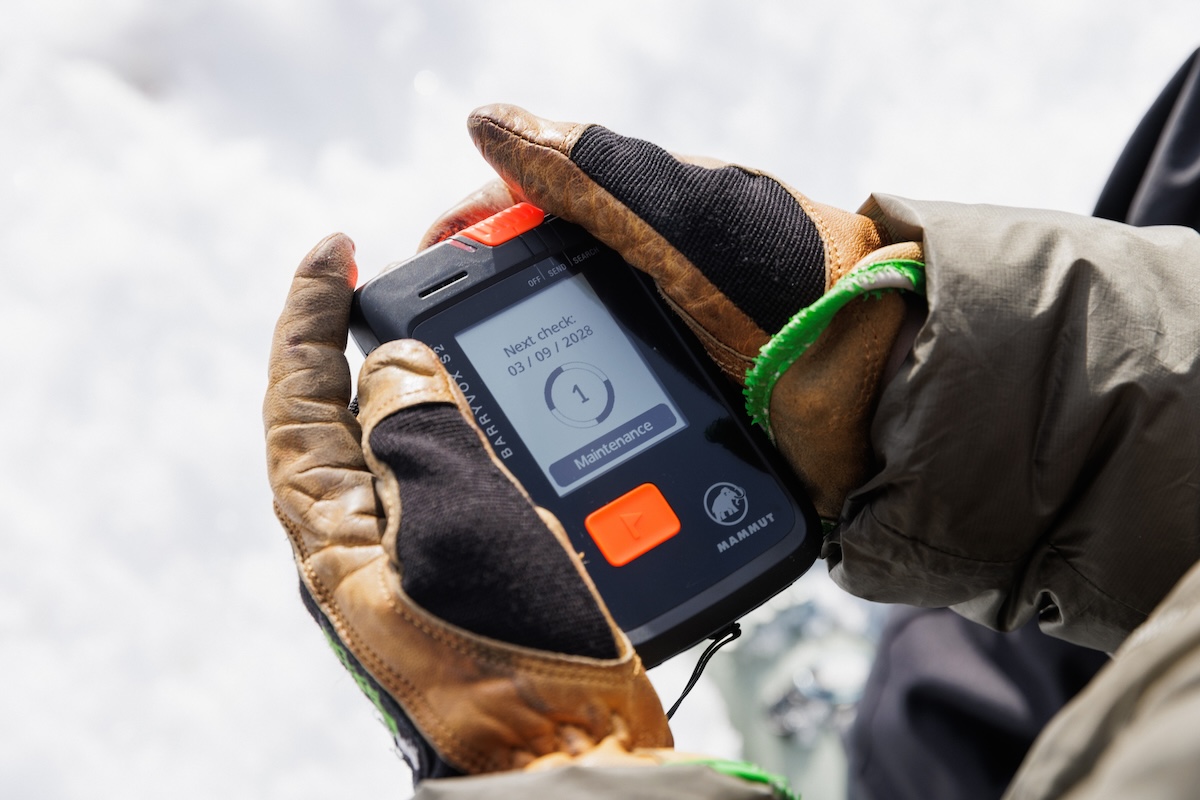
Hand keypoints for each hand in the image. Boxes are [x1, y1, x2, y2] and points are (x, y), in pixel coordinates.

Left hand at [263, 233, 671, 780]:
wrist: (579, 752)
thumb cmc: (518, 660)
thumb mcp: (461, 530)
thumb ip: (422, 436)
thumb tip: (395, 367)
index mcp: (339, 533)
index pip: (299, 402)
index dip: (307, 318)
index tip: (333, 250)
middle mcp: (366, 541)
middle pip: (346, 415)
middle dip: (368, 339)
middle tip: (417, 284)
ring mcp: (419, 554)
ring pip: (411, 439)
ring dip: (435, 380)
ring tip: (474, 337)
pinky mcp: (473, 564)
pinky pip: (463, 472)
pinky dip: (483, 427)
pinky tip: (520, 417)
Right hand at [423, 104, 924, 519]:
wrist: (881, 393)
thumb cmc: (797, 285)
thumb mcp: (687, 221)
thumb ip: (595, 177)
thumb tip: (487, 121)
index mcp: (639, 215)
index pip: (525, 205)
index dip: (468, 231)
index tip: (424, 275)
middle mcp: (640, 274)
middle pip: (530, 282)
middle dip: (478, 312)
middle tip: (432, 363)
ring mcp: (654, 342)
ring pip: (554, 353)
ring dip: (509, 376)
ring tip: (464, 417)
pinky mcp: (667, 405)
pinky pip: (592, 412)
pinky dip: (555, 425)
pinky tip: (528, 451)